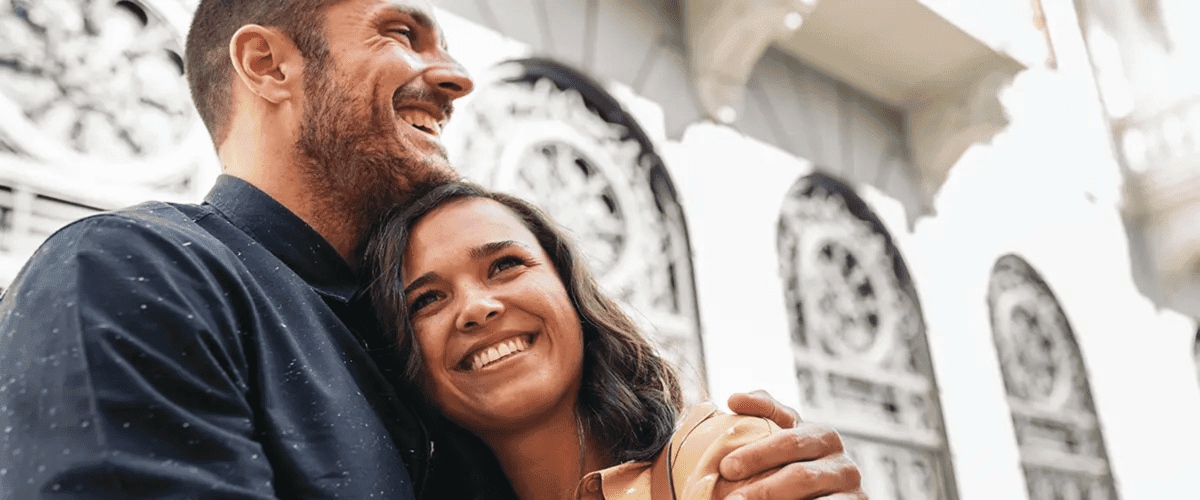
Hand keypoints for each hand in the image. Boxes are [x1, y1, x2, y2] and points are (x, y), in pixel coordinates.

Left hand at [722, 391, 866, 499]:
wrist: (823, 493)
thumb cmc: (794, 460)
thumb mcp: (784, 433)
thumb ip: (764, 411)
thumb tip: (734, 399)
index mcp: (824, 436)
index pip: (788, 441)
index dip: (756, 454)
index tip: (725, 467)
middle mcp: (843, 464)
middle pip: (800, 476)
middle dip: (763, 489)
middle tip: (732, 499)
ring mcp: (852, 492)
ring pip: (812, 497)